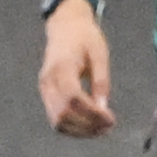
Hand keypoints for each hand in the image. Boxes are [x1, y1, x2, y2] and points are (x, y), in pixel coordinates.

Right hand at [42, 0, 116, 136]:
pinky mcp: (45, 93)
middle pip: (63, 114)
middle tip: (108, 128)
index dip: (92, 114)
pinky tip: (88, 125)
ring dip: (79, 130)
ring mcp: (44, 88)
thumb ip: (101, 82)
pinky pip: (55, 117)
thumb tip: (103, 108)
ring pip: (57, 120)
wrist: (65, 26)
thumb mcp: (100, 55)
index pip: (74, 99)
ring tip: (100, 129)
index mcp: (62, 68)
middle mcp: (48, 81)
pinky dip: (71, 126)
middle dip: (86, 126)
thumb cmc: (85, 38)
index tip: (111, 119)